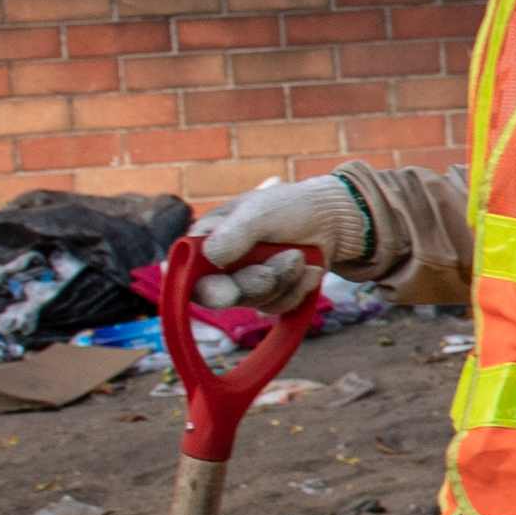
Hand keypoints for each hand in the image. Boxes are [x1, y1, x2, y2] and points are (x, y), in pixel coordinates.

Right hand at [193, 173, 365, 310]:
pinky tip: (309, 267)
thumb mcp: (260, 213)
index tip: (228, 291)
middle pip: (219, 295)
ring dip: (284, 279)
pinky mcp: (269, 296)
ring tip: (299, 254)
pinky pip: (278, 306)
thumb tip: (211, 256)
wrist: (332, 221)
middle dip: (254, 283)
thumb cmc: (289, 208)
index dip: (201, 287)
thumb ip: (235, 233)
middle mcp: (219, 266)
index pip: (184, 272)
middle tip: (281, 264)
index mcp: (205, 241)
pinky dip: (299, 288)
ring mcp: (244, 282)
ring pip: (254, 301)